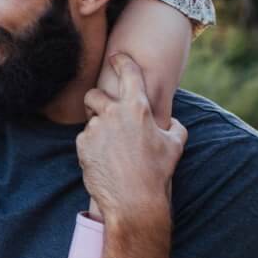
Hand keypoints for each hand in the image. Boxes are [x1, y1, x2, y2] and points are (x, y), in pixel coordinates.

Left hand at [78, 54, 186, 225]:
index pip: (128, 73)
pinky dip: (92, 146)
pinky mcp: (82, 144)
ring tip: (112, 149)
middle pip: (94, 94)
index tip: (116, 57)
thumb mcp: (174, 146)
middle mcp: (113, 113)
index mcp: (137, 108)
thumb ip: (176, 128)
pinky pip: (85, 139)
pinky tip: (104, 160)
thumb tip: (173, 122)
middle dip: (97, 101)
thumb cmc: (157, 172)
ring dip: (98, 129)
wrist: (133, 200)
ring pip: (90, 120)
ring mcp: (95, 128)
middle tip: (104, 113)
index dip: (122, 61)